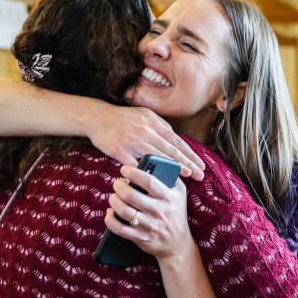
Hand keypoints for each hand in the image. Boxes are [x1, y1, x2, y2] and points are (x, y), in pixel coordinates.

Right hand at [87, 106, 204, 180]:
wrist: (97, 117)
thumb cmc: (122, 118)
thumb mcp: (144, 115)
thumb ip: (159, 125)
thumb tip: (175, 138)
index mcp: (153, 123)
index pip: (176, 141)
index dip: (189, 154)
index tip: (201, 165)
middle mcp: (145, 131)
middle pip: (171, 150)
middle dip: (188, 163)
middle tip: (200, 174)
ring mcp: (133, 141)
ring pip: (157, 157)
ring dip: (173, 168)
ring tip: (186, 176)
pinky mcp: (120, 151)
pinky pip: (135, 165)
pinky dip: (145, 174)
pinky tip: (155, 182)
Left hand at [105, 165, 194, 261]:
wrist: (178, 244)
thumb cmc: (176, 213)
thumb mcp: (180, 193)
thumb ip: (171, 176)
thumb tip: (158, 160)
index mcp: (168, 197)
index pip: (149, 181)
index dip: (133, 173)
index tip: (124, 169)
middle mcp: (159, 211)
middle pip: (131, 196)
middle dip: (119, 186)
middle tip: (116, 183)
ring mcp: (149, 226)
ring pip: (124, 211)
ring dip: (114, 201)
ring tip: (113, 196)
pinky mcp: (141, 238)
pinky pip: (120, 229)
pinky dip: (110, 220)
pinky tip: (109, 213)